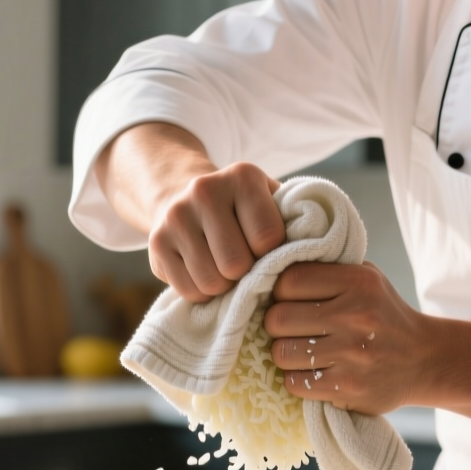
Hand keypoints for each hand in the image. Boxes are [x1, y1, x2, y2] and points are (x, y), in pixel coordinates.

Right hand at [96, 123, 286, 302]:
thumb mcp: (272, 204)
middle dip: (246, 274)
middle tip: (246, 265)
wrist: (185, 196)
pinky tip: (205, 272)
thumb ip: (295, 223)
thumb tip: (314, 256)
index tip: (268, 250)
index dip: (271, 255)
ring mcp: (176, 215)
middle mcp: (205, 190)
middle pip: (236, 264)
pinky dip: (202, 292)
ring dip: (224, 287)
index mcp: (243, 177)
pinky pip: (188, 290)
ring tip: (226, 270)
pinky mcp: (156, 241)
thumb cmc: (244, 211)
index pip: (268, 238)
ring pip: (211, 281)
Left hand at [265, 262, 432, 414]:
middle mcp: (356, 316)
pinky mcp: (348, 388)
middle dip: (275, 325)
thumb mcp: (367, 279)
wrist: (424, 360)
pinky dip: (297, 379)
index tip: (286, 300)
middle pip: (278, 318)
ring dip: (284, 354)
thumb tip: (273, 267)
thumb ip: (328, 269)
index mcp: (359, 282)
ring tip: (300, 351)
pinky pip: (295, 383)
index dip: (278, 292)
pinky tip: (312, 372)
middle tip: (288, 329)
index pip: (290, 280)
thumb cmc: (383, 315)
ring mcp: (353, 355)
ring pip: (282, 353)